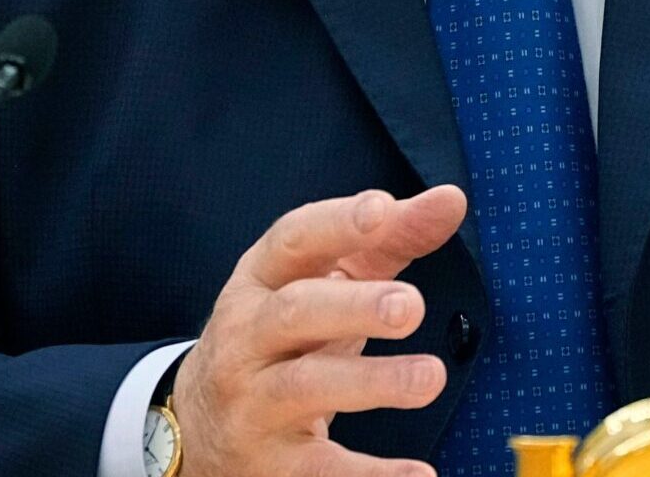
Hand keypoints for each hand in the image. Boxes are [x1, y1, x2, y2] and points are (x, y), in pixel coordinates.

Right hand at [173, 185, 467, 476]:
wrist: (198, 427)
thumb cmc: (283, 337)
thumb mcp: (322, 282)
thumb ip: (387, 240)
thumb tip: (451, 200)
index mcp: (262, 280)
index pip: (293, 240)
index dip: (336, 223)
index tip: (382, 210)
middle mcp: (248, 335)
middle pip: (295, 312)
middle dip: (353, 306)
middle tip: (411, 306)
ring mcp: (253, 399)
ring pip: (304, 386)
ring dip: (370, 382)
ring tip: (430, 377)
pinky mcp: (270, 462)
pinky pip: (320, 468)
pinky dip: (370, 475)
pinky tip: (419, 475)